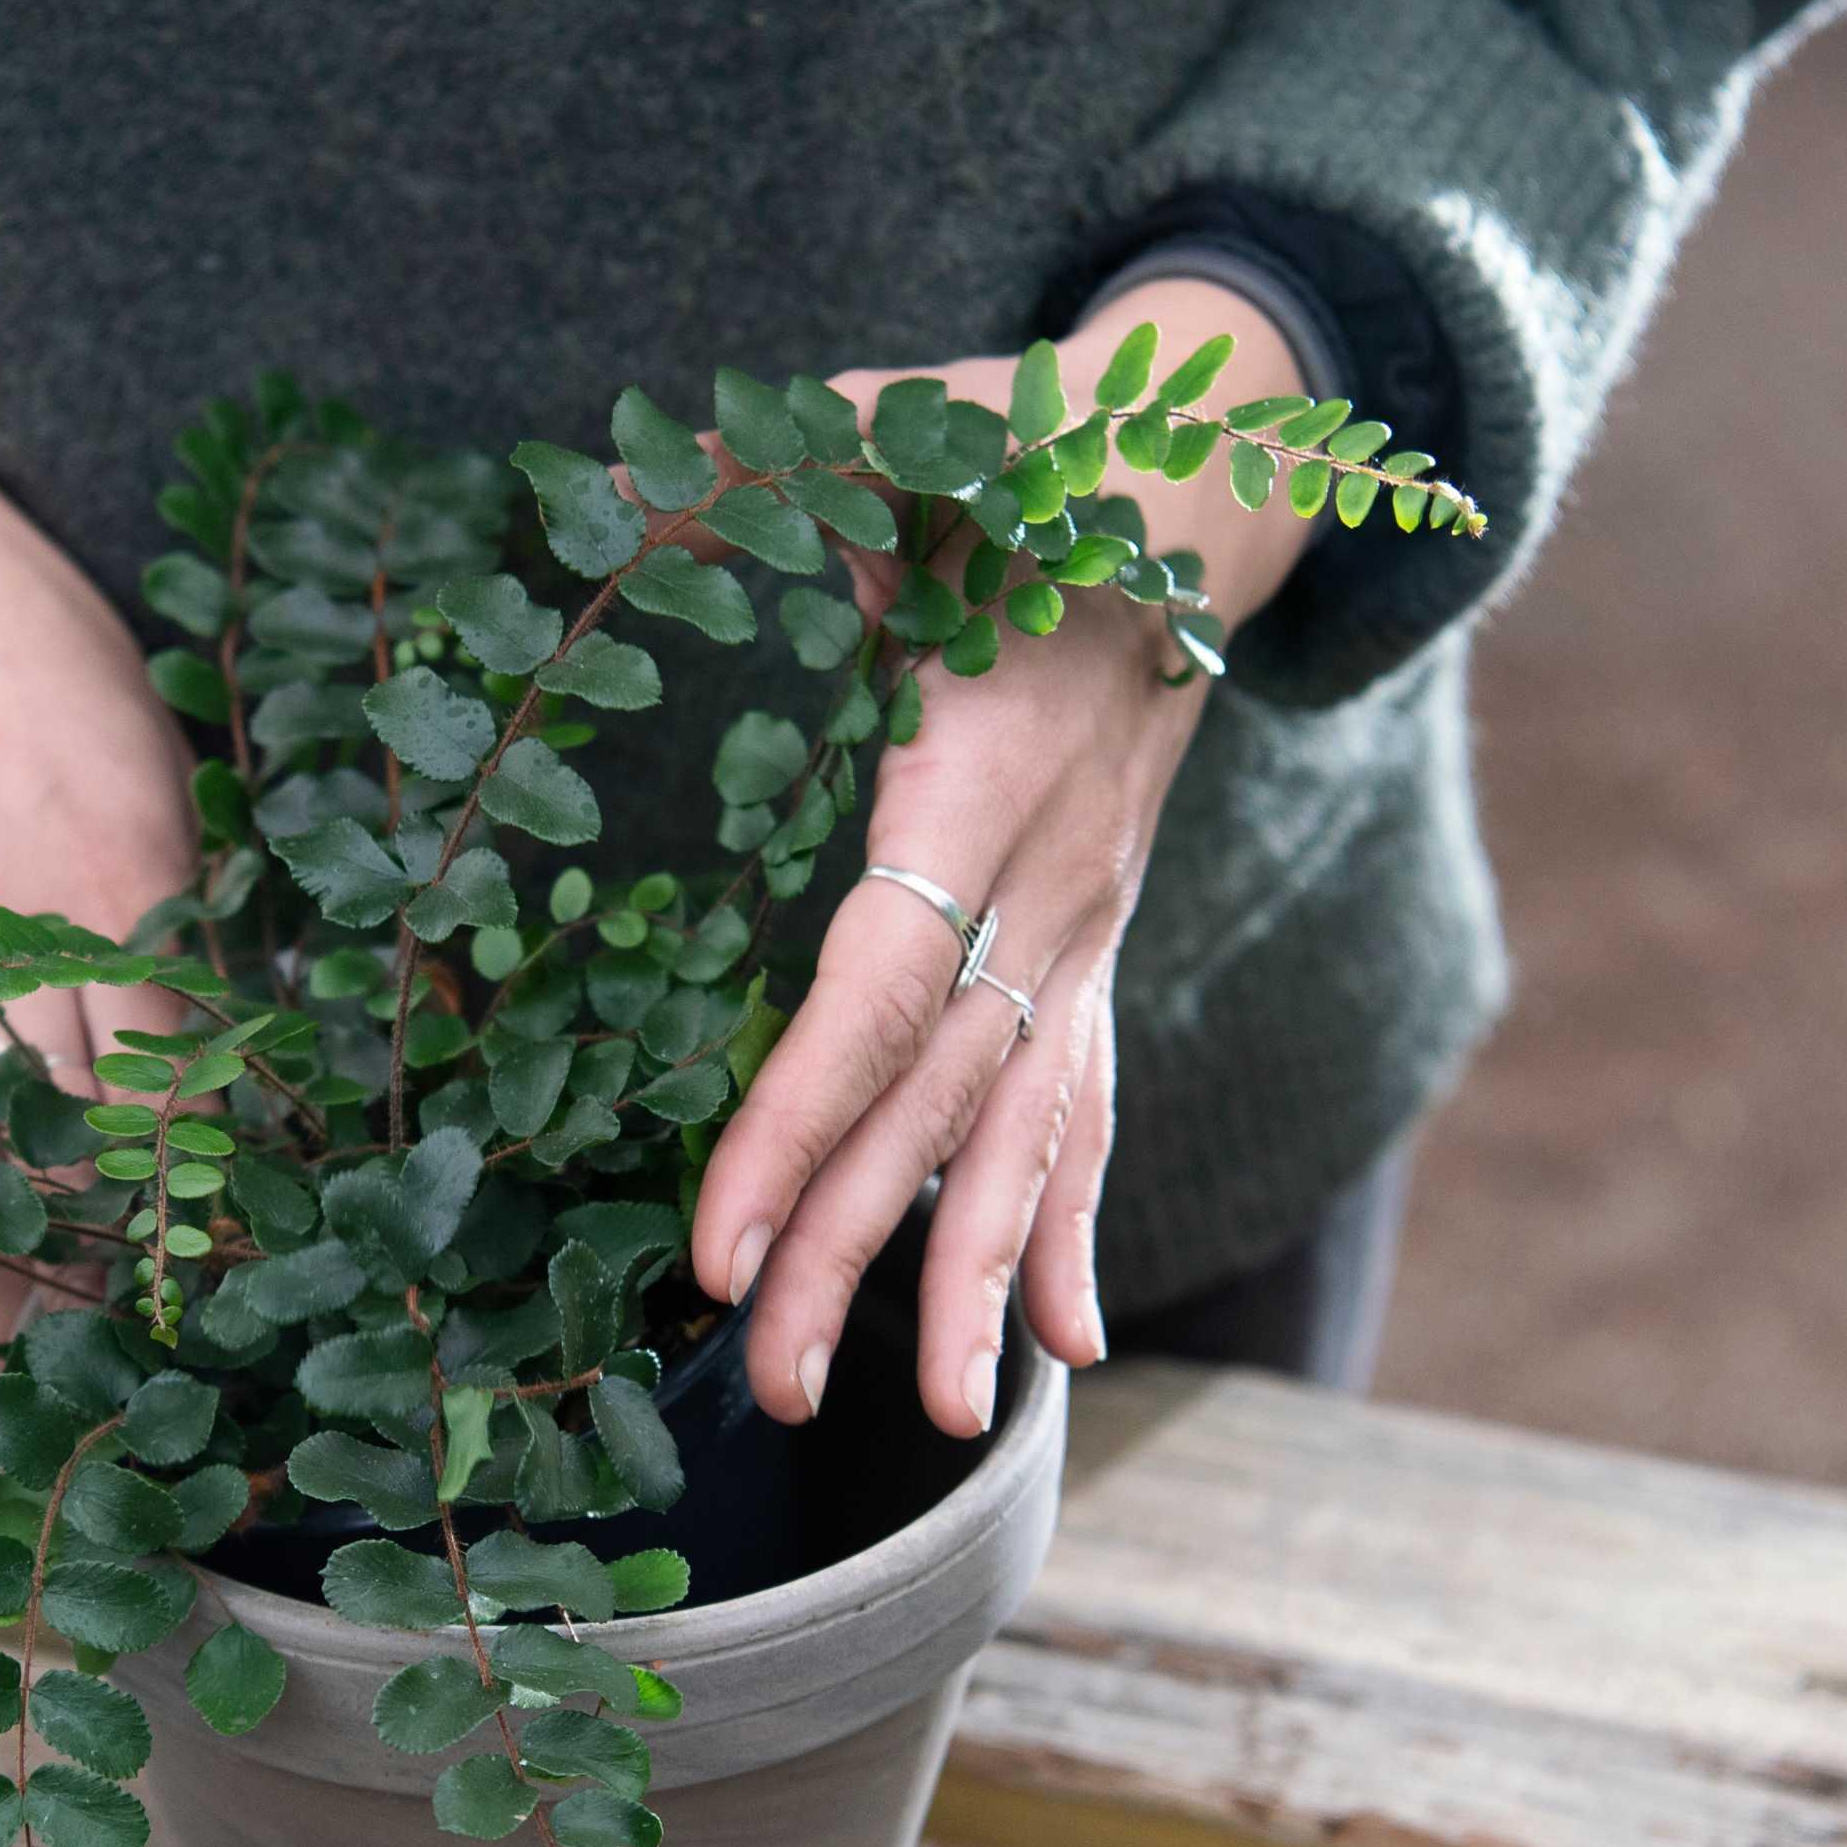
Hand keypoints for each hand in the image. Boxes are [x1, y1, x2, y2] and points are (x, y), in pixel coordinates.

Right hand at [0, 278, 197, 1338]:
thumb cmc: (32, 650)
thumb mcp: (146, 765)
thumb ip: (172, 914)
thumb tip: (216, 1062)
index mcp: (121, 870)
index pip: (179, 1072)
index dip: (209, 1187)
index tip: (257, 1277)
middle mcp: (12, 931)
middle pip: (81, 1137)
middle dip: (130, 1261)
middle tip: (183, 1374)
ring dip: (29, 1283)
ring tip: (75, 1394)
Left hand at [687, 279, 1316, 1436]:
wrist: (1207, 477)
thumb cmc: (1033, 456)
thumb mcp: (922, 426)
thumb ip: (799, 448)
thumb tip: (639, 457)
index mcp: (985, 780)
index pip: (878, 986)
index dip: (799, 1121)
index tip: (724, 1245)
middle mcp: (1052, 881)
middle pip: (943, 1099)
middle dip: (860, 1251)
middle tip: (775, 1385)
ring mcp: (1088, 924)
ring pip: (1028, 1128)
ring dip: (970, 1277)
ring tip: (929, 1420)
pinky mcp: (1099, 942)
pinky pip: (1089, 1101)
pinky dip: (1068, 1223)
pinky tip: (1055, 1348)